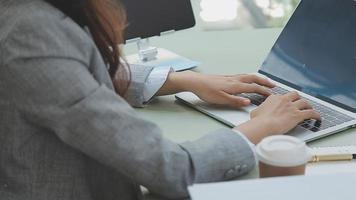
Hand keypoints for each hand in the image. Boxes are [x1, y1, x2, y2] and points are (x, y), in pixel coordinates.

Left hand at [158, 71, 275, 107]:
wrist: (195, 82)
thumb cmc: (206, 91)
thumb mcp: (221, 99)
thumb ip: (235, 101)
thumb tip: (249, 102)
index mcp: (235, 86)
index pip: (253, 87)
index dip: (263, 91)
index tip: (272, 94)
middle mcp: (234, 79)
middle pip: (253, 79)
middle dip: (264, 82)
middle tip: (273, 85)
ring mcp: (230, 77)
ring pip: (248, 76)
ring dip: (258, 78)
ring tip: (264, 81)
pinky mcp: (225, 77)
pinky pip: (242, 75)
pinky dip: (249, 77)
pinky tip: (247, 79)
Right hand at [235, 92, 320, 143]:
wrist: (264, 125)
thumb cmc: (258, 121)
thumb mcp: (255, 112)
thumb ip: (259, 110)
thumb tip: (257, 113)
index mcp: (273, 98)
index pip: (281, 96)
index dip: (284, 100)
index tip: (285, 103)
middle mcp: (284, 100)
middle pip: (295, 95)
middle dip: (298, 98)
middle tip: (299, 103)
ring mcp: (291, 107)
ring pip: (304, 102)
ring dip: (308, 105)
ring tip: (310, 109)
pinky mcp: (298, 115)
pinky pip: (311, 113)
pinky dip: (316, 115)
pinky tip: (318, 118)